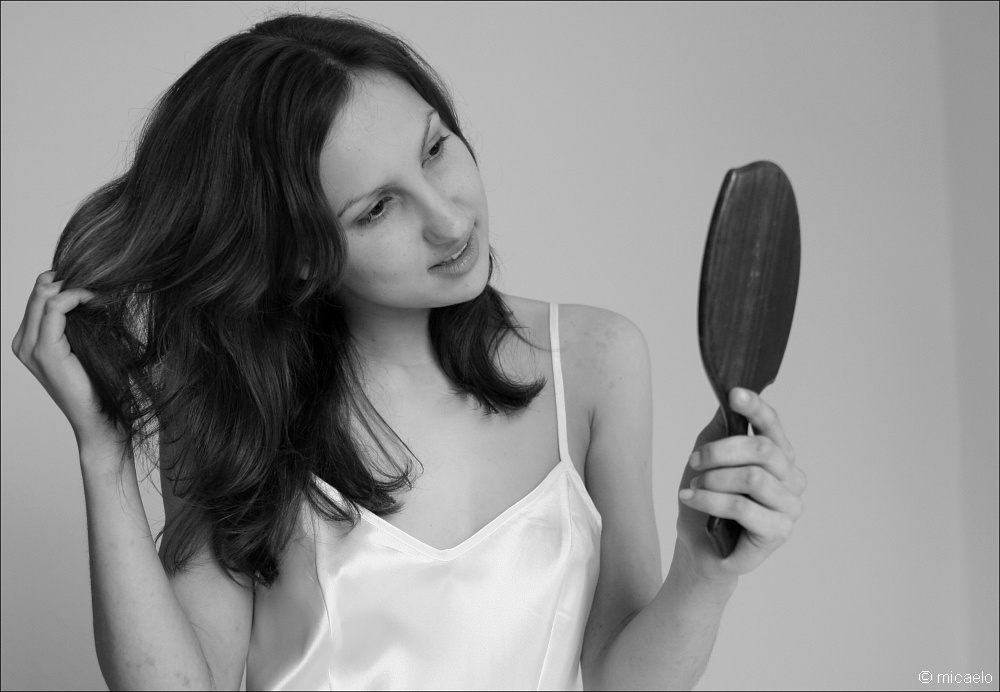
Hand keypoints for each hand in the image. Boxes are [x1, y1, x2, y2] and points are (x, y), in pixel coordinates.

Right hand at [11, 271, 119, 453]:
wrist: (99, 417)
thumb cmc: (99, 383)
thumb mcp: (87, 344)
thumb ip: (79, 320)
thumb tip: (94, 289)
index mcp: (29, 339)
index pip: (39, 293)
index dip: (65, 280)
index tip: (95, 282)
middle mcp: (23, 342)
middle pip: (39, 290)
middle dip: (69, 279)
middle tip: (99, 282)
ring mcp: (30, 347)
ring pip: (44, 295)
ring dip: (74, 286)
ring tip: (100, 291)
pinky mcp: (45, 352)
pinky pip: (54, 308)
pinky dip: (75, 296)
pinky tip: (94, 298)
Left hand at [675, 388, 805, 580]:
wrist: (700, 546)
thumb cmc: (708, 499)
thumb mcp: (709, 458)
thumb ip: (722, 429)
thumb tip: (730, 398)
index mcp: (779, 456)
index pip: (772, 425)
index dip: (755, 407)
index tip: (733, 393)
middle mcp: (792, 478)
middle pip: (762, 449)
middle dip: (720, 451)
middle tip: (694, 461)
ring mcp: (790, 506)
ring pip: (752, 478)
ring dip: (714, 479)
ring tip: (693, 486)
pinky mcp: (779, 531)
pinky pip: (742, 506)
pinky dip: (710, 500)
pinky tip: (691, 498)